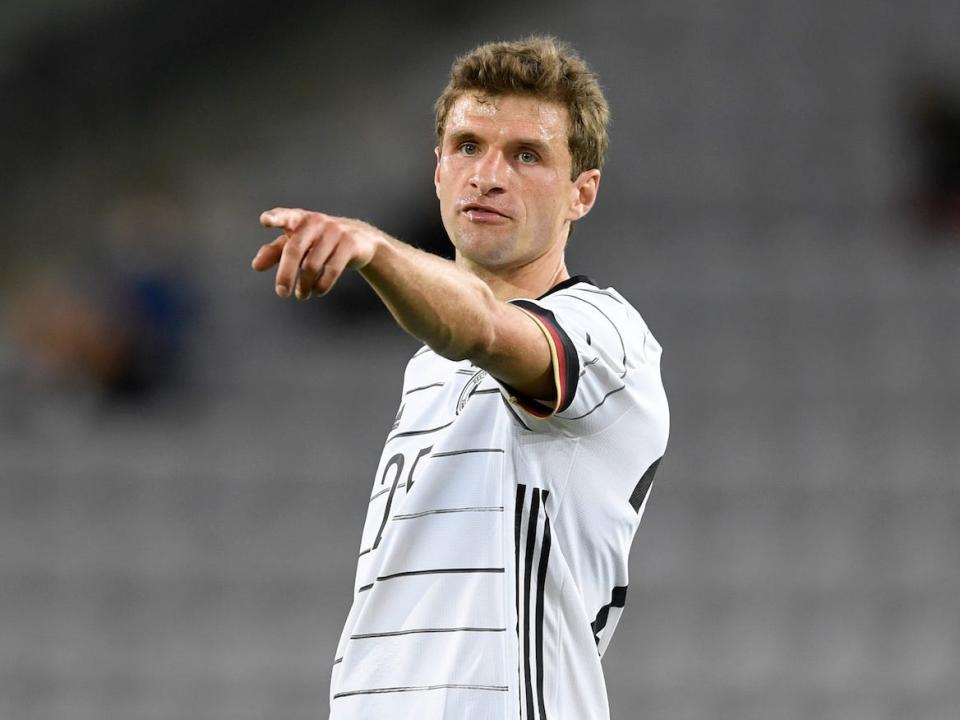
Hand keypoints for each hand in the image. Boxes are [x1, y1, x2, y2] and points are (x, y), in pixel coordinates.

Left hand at [253, 207, 383, 298]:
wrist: (360, 240)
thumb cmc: (319, 241)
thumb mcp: (297, 244)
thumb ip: (275, 252)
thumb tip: (256, 265)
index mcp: (299, 219)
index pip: (285, 216)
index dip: (275, 218)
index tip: (265, 221)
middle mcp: (315, 222)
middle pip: (295, 250)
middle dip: (286, 274)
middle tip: (281, 293)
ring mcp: (334, 231)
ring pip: (312, 265)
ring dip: (304, 285)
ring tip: (301, 295)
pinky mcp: (350, 244)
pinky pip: (331, 270)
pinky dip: (321, 286)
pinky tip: (316, 292)